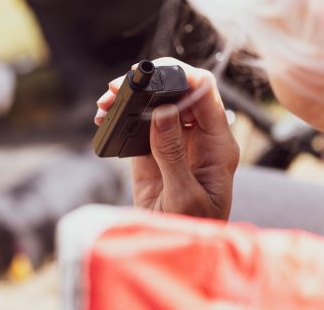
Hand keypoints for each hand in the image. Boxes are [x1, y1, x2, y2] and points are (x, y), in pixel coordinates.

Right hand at [95, 58, 238, 219]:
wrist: (174, 251)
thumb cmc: (192, 229)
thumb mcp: (185, 195)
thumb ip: (173, 153)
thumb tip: (163, 111)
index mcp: (217, 144)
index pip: (206, 94)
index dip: (184, 77)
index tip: (156, 74)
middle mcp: (199, 136)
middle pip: (180, 92)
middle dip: (152, 82)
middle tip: (122, 84)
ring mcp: (175, 140)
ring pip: (157, 104)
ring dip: (132, 97)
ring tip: (107, 100)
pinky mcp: (153, 149)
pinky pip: (138, 124)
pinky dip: (122, 116)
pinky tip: (106, 117)